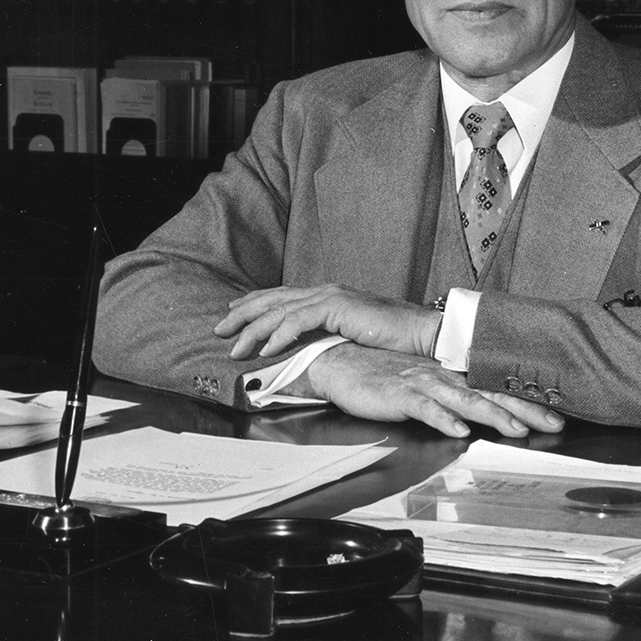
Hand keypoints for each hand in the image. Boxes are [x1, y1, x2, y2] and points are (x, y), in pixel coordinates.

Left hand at [214, 284, 438, 360]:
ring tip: (234, 347)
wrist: (421, 332)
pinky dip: (279, 335)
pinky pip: (299, 320)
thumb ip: (328, 336)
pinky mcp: (338, 307)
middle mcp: (325, 290)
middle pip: (274, 299)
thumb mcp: (352, 336)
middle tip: (219, 329)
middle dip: (243, 314)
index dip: (256, 304)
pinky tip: (265, 349)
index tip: (233, 314)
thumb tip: (308, 351)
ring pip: (280, 310)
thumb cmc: (393, 339)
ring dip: (254, 330)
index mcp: (328, 295)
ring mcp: (331, 296)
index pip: (283, 297)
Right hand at [301, 343, 565, 440]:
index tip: (557, 412)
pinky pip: (423, 407)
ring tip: (516, 430)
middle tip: (556, 422)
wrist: (339, 361)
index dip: (526, 398)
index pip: (494, 385)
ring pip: (463, 398)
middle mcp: (440, 375)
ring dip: (491, 414)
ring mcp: (420, 382)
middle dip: (525, 408)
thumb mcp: (420, 384)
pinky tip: (458, 430)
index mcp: (449, 373)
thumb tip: (479, 412)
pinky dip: (442, 418)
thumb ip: (449, 395)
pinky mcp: (397, 393)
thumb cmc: (379, 375)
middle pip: (489, 391)